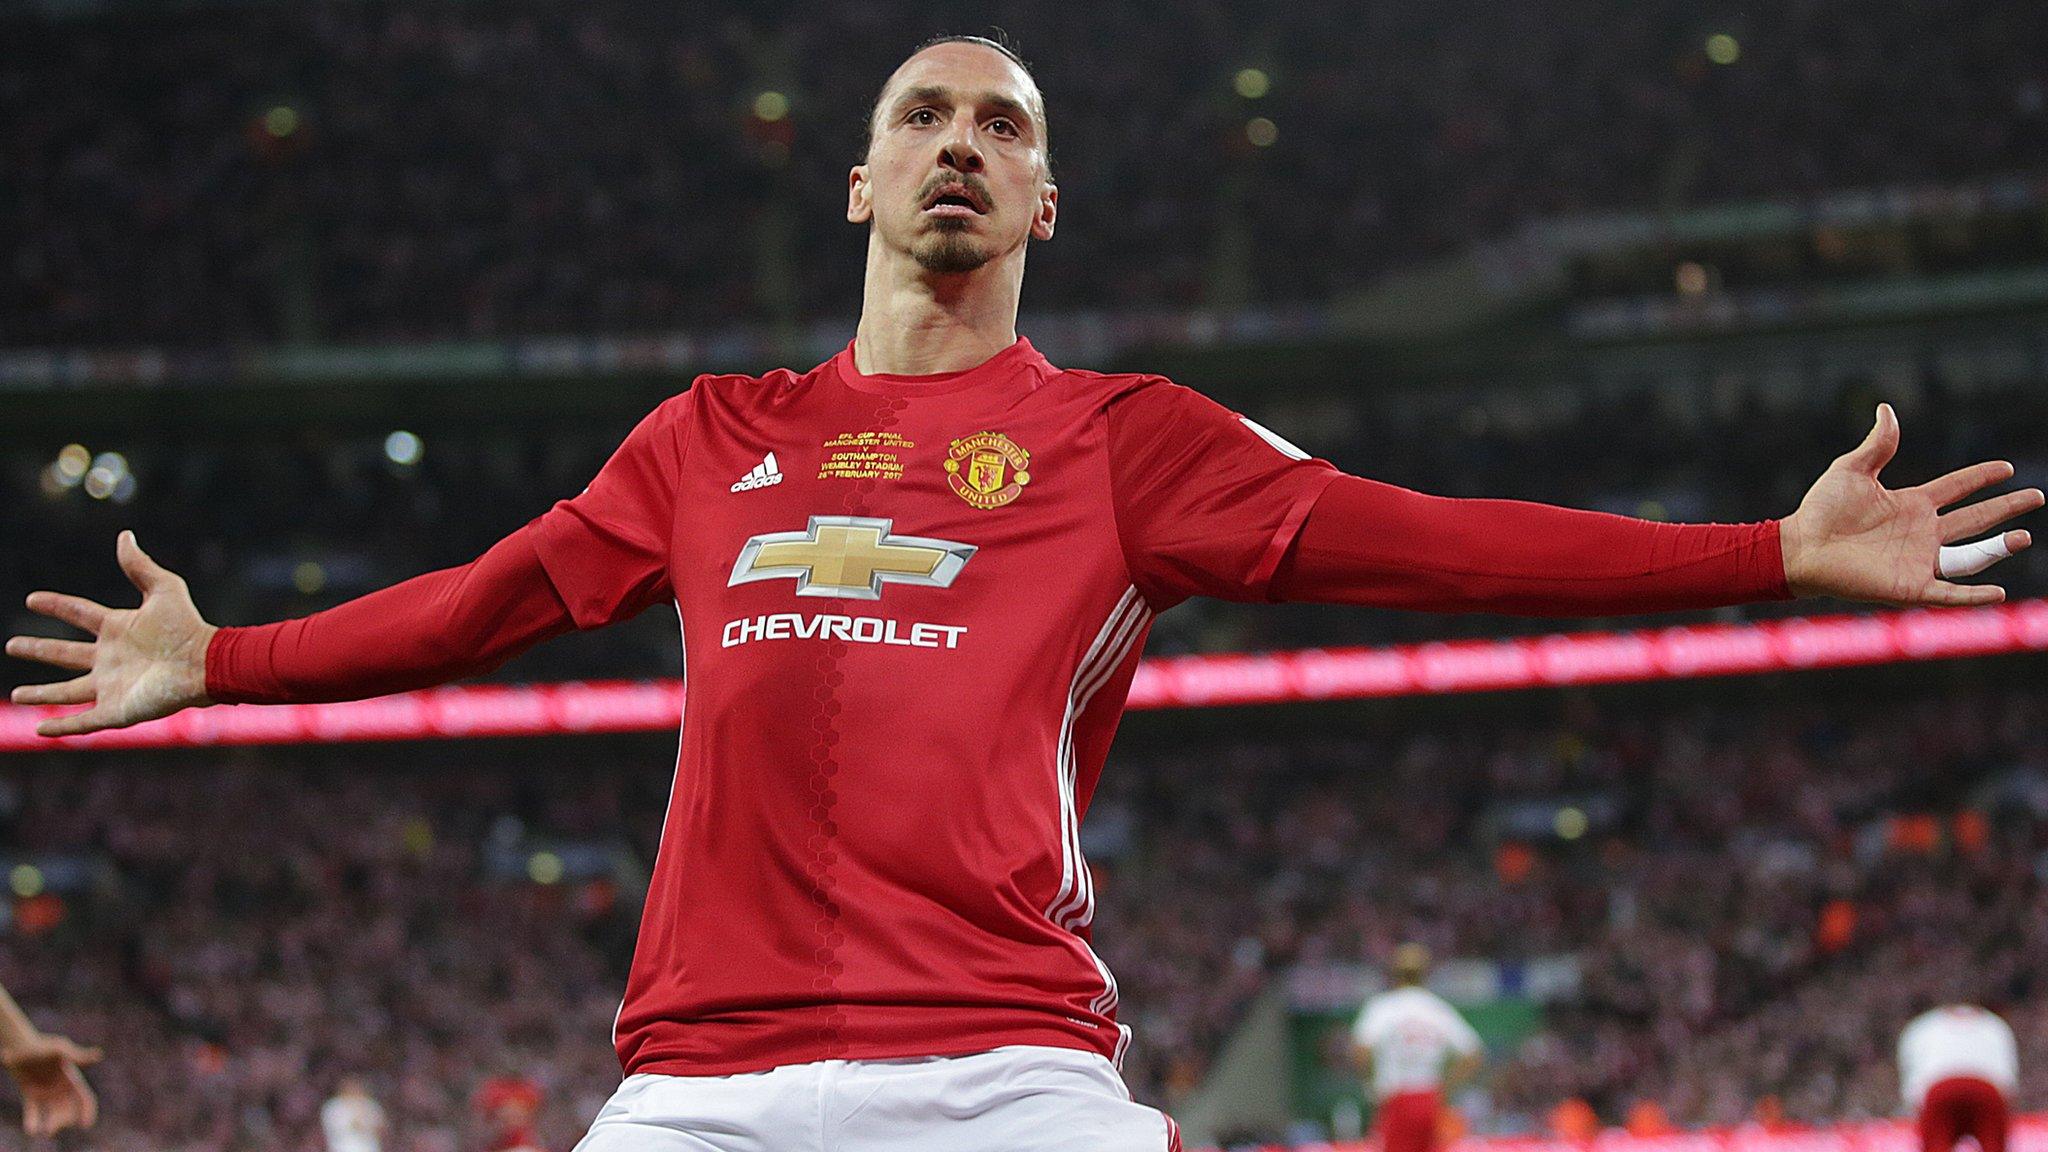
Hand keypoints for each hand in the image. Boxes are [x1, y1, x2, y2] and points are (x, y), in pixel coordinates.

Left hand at [1, 1032, 100, 1135]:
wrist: (19, 1046)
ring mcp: (47, 1093)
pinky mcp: (31, 1095)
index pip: (84, 1098)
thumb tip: (99, 1055)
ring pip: (54, 1113)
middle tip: (56, 1127)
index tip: (85, 1125)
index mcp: (72, 1080)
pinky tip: (32, 1129)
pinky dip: (33, 1121)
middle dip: (66, 1120)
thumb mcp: (60, 1051)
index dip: (87, 1111)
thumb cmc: (43, 1046)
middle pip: (69, 1110)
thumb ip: (77, 1056)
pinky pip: (34, 1111)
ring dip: (53, 1123)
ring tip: (47, 1132)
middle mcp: (62, 1089)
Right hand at [7, 531, 216, 737]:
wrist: (205, 663)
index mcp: (119, 629)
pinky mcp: (116, 711)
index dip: (56, 605)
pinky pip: (83, 722)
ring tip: (17, 695)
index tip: (32, 599)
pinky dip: (62, 728)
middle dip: (39, 649)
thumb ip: (140, 566)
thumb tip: (125, 535)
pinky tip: (40, 731)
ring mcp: (112, 686)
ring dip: (42, 694)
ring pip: (68, 692)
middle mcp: (111, 658)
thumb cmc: (188, 627)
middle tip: (12, 645)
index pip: (79, 614)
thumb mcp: (163, 590)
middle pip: (65, 654)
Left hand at [1779, 405, 2040, 604]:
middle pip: (1975, 518)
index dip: (1981, 478)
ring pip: (1970, 555)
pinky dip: (1973, 594)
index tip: (2007, 468)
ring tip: (2023, 537)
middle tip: (2037, 497)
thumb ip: (1877, 445)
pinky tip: (1999, 592)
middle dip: (2006, 508)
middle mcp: (1921, 532)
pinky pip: (1948, 593)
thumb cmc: (1820, 510)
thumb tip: (1887, 408)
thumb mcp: (1851, 470)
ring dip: (1998, 548)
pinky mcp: (1909, 586)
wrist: (1800, 547)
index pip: (1956, 488)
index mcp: (1911, 504)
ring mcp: (1918, 559)